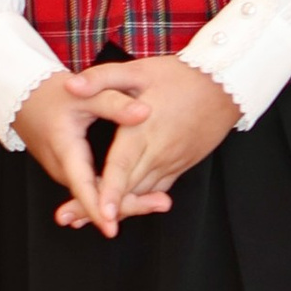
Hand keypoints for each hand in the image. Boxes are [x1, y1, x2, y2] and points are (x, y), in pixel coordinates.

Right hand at [12, 67, 154, 233]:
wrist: (26, 100)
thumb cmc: (53, 96)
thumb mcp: (84, 95)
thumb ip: (114, 103)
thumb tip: (144, 113)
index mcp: (65, 150)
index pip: (82, 186)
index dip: (97, 207)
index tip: (112, 225)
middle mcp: (63, 168)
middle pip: (94, 197)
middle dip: (127, 206)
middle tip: (162, 203)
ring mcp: (66, 173)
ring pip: (95, 196)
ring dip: (125, 201)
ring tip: (160, 202)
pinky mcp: (72, 172)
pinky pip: (94, 189)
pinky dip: (115, 195)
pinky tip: (142, 197)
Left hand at [53, 52, 238, 232]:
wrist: (225, 85)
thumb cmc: (180, 76)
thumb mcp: (138, 70)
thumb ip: (102, 78)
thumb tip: (70, 86)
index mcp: (144, 130)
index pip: (124, 166)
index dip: (111, 191)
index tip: (100, 212)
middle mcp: (158, 152)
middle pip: (127, 188)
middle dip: (97, 207)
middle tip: (66, 219)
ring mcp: (171, 162)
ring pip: (141, 194)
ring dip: (115, 209)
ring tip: (81, 220)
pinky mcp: (179, 166)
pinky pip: (155, 191)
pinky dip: (137, 202)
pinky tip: (118, 210)